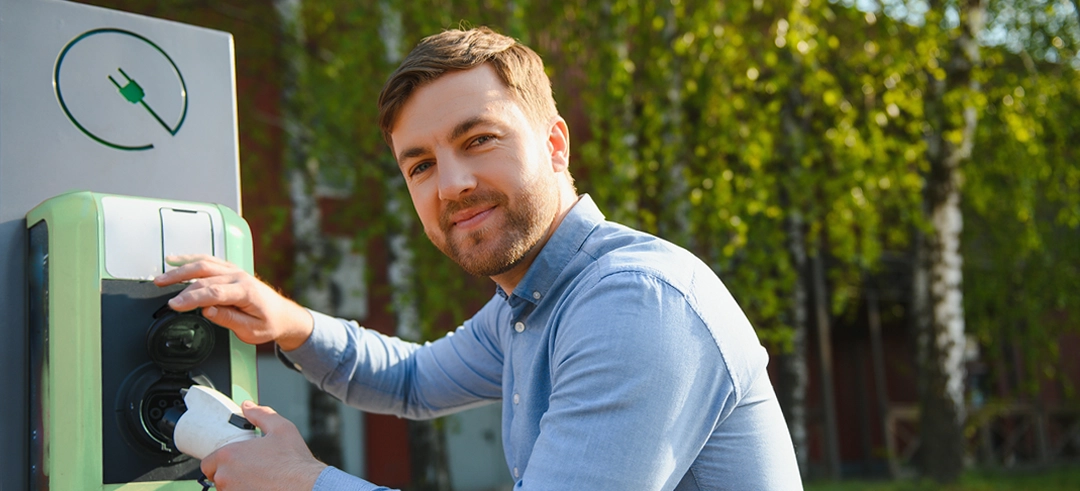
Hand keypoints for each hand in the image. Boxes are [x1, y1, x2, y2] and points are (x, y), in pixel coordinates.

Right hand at [153, 254, 312, 349]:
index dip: (191, 298)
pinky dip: (190, 260)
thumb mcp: (251, 330)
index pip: (213, 292)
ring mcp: (236, 272)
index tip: (175, 305)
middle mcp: (240, 277)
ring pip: (205, 264)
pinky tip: (176, 261)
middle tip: (161, 290)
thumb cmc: (270, 323)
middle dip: (180, 283)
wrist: (284, 315)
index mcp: (246, 292)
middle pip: (205, 276)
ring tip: (162, 277)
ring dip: (181, 269)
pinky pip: (209, 261)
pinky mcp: (231, 271)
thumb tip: (207, 311)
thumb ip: (228, 319)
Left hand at [201, 401, 326, 489]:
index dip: (218, 461)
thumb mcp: (281, 428)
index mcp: (230, 455)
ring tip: (257, 480)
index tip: (232, 461)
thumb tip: (248, 406)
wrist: (306, 486)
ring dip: (236, 485)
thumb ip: (261, 414)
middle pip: (216, 478)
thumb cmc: (294, 462)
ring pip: (227, 490)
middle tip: (248, 470)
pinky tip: (261, 487)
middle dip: (229, 473)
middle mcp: (226, 477)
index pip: (207, 463)